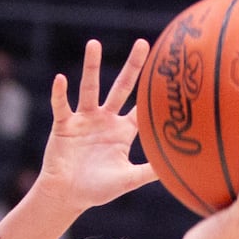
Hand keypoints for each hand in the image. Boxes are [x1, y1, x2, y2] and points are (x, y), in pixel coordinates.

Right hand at [33, 39, 156, 213]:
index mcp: (122, 131)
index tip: (167, 71)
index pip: (141, 108)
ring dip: (91, 67)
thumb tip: (178, 168)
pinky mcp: (64, 126)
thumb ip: (148, 172)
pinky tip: (61, 79)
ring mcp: (84, 120)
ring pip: (89, 89)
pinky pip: (62, 106)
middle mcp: (105, 119)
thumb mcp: (127, 180)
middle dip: (131, 67)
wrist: (66, 196)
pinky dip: (60, 94)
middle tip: (142, 43)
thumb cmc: (97, 190)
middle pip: (121, 87)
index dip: (153, 92)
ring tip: (93, 44)